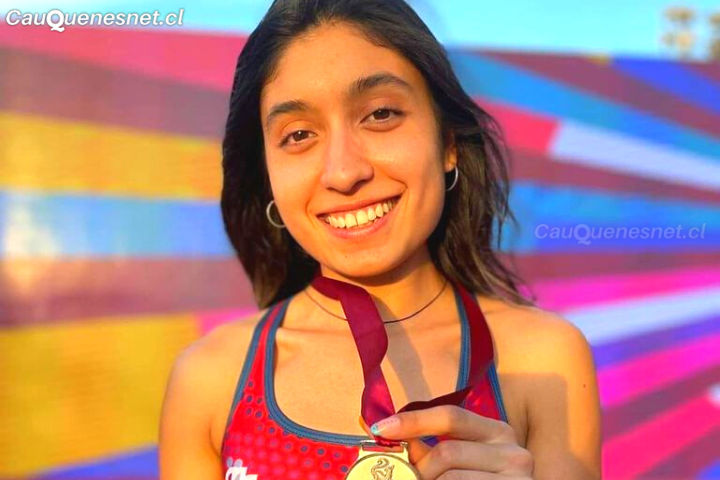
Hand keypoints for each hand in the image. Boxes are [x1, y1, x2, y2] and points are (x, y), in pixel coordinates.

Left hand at [358, 405, 533, 479]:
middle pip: (446, 452)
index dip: (413, 420)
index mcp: (498, 432)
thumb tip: (392, 435)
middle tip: (402, 474)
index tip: (380, 428)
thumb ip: (432, 448)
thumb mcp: (463, 460)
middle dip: (417, 467)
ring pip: (449, 479)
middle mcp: (513, 453)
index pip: (451, 416)